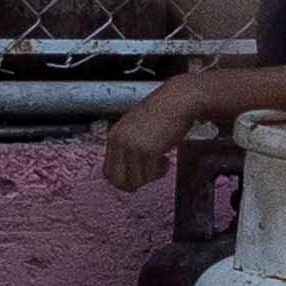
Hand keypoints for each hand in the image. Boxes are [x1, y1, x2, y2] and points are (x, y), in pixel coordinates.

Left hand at [102, 76, 213, 193]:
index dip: (122, 179)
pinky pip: (150, 175)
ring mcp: (132, 147)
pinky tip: (166, 160)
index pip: (108, 171)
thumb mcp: (134, 127)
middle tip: (148, 177)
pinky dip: (160, 172)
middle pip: (117, 181)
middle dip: (133, 184)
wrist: (177, 101)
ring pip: (136, 181)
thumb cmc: (161, 113)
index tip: (136, 177)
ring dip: (150, 177)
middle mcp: (119, 142)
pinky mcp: (148, 150)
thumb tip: (124, 170)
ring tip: (160, 163)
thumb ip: (126, 145)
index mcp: (113, 136)